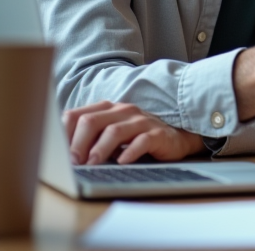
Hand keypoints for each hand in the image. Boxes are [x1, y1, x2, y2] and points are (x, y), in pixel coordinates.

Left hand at [64, 101, 203, 164]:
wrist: (174, 139)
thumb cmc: (135, 139)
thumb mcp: (110, 136)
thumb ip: (90, 139)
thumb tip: (64, 159)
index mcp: (107, 108)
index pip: (75, 115)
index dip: (64, 136)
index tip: (60, 157)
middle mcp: (123, 110)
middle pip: (91, 121)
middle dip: (78, 145)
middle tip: (74, 164)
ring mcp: (141, 121)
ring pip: (114, 131)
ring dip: (99, 150)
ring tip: (93, 166)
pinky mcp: (157, 134)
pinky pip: (141, 141)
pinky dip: (129, 153)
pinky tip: (122, 163)